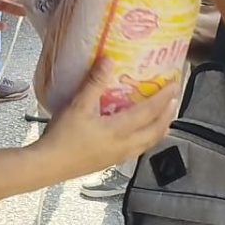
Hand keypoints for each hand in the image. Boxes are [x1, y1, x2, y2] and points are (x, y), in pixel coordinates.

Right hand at [38, 58, 179, 176]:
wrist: (49, 165)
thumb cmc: (63, 137)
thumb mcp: (78, 105)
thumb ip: (94, 82)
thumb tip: (108, 59)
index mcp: (120, 129)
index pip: (150, 111)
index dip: (164, 97)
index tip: (176, 84)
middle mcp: (125, 145)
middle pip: (156, 130)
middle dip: (169, 114)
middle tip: (176, 100)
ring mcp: (119, 156)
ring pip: (149, 142)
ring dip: (161, 128)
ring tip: (166, 119)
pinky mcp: (111, 162)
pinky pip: (138, 149)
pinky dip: (148, 139)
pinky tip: (141, 136)